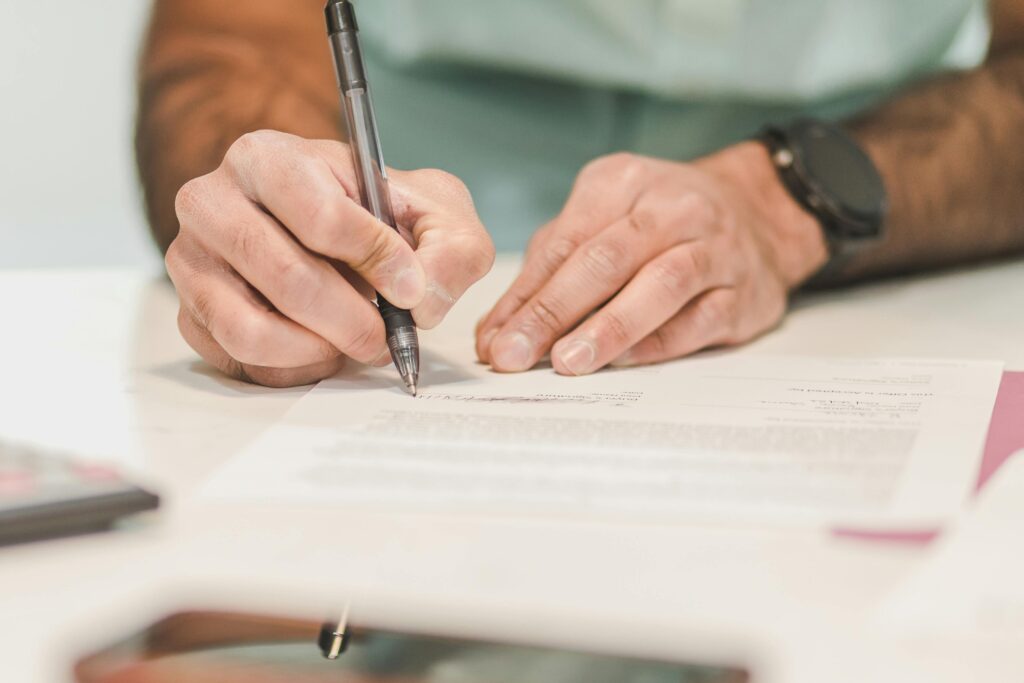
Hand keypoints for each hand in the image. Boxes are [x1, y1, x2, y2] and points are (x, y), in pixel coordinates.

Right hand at [167, 130, 493, 386]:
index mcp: (267, 158)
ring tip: (353, 342)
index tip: (409, 286)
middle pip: (285, 278)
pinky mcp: (190, 315)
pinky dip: (293, 368)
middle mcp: (211, 203)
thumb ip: (449, 247)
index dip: (374, 259)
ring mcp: (191, 262)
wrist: (328, 230)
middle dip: (352, 320)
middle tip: (386, 336)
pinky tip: (323, 349)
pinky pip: (239, 361)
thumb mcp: (434, 211)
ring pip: (251, 329)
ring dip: (318, 350)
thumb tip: (420, 299)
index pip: (319, 215)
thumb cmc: (377, 215)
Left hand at [475, 142, 827, 374]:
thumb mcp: (602, 219)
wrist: (758, 212)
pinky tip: (624, 362)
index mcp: (623, 181)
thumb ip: (548, 270)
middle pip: (605, 260)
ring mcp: (715, 248)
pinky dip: (659, 343)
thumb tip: (496, 333)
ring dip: (609, 328)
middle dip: (552, 312)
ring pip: (660, 286)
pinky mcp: (744, 291)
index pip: (565, 242)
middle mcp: (673, 208)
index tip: (494, 339)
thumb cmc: (659, 223)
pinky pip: (699, 319)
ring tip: (568, 362)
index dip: (525, 294)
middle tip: (515, 355)